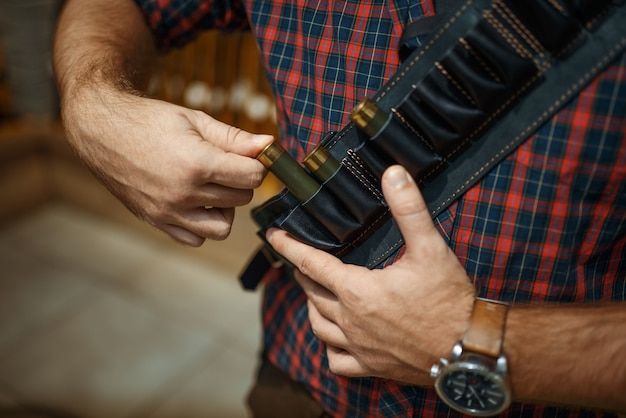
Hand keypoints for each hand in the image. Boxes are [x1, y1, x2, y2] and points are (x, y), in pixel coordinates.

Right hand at [62, 86, 272, 245]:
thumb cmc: (149, 120)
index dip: (257, 164)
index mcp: (197, 163)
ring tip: (212, 187)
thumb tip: (269, 145)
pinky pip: (195, 238)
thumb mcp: (194, 120)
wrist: (101, 130)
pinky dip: (202, 224)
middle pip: (241, 199)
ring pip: (222, 227)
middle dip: (241, 181)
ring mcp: (168, 211)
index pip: (253, 178)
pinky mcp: (156, 221)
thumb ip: (234, 137)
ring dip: (225, 208)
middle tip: (226, 165)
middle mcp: (183, 193)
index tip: (248, 156)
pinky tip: (196, 201)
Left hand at [266, 165, 475, 384]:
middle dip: (303, 272)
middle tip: (302, 260)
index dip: (288, 246)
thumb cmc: (450, 300)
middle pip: (311, 292)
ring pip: (318, 325)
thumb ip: (409, 209)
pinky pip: (336, 361)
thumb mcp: (430, 248)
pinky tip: (335, 338)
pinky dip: (329, 348)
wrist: (471, 350)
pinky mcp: (371, 367)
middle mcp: (350, 320)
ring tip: (315, 293)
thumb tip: (394, 174)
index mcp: (357, 290)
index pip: (310, 262)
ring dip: (312, 305)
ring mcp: (359, 346)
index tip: (272, 235)